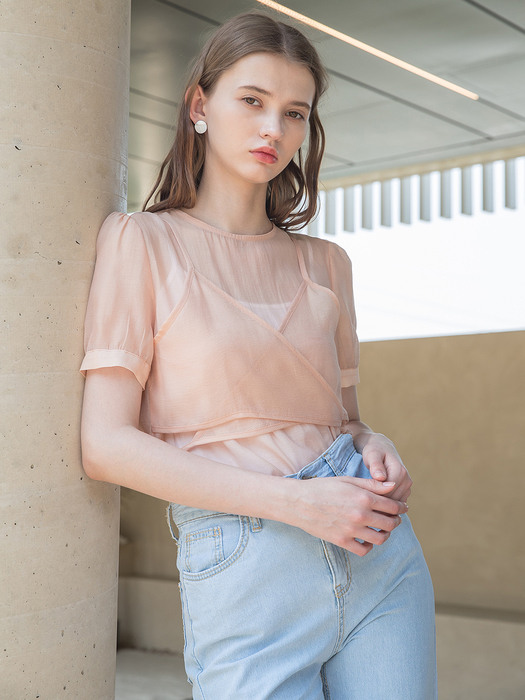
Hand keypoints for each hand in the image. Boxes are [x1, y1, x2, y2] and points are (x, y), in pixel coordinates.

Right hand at [287, 475, 408, 555]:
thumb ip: (372, 484)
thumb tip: (393, 485)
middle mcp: (360, 515)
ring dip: (385, 534)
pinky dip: (369, 546)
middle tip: (394, 518)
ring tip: (382, 529)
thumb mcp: (348, 480)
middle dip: (396, 521)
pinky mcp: (342, 541)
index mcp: (363, 498)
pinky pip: (364, 550)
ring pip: (380, 539)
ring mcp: (352, 530)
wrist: (299, 502)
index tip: (402, 507)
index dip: (401, 507)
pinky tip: (366, 539)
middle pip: (390, 523)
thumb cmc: (323, 487)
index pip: (393, 506)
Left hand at [359, 433, 411, 502]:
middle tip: (362, 499)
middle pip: (392, 500)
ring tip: (368, 500)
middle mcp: (407, 480)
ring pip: (394, 503)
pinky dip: (386, 504)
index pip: (388, 492)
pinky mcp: (405, 491)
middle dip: (378, 501)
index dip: (374, 496)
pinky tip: (375, 501)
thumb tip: (381, 477)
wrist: (382, 448)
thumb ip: (376, 465)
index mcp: (400, 472)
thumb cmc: (375, 450)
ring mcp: (407, 487)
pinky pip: (396, 503)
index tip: (361, 495)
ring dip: (382, 504)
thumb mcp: (372, 455)